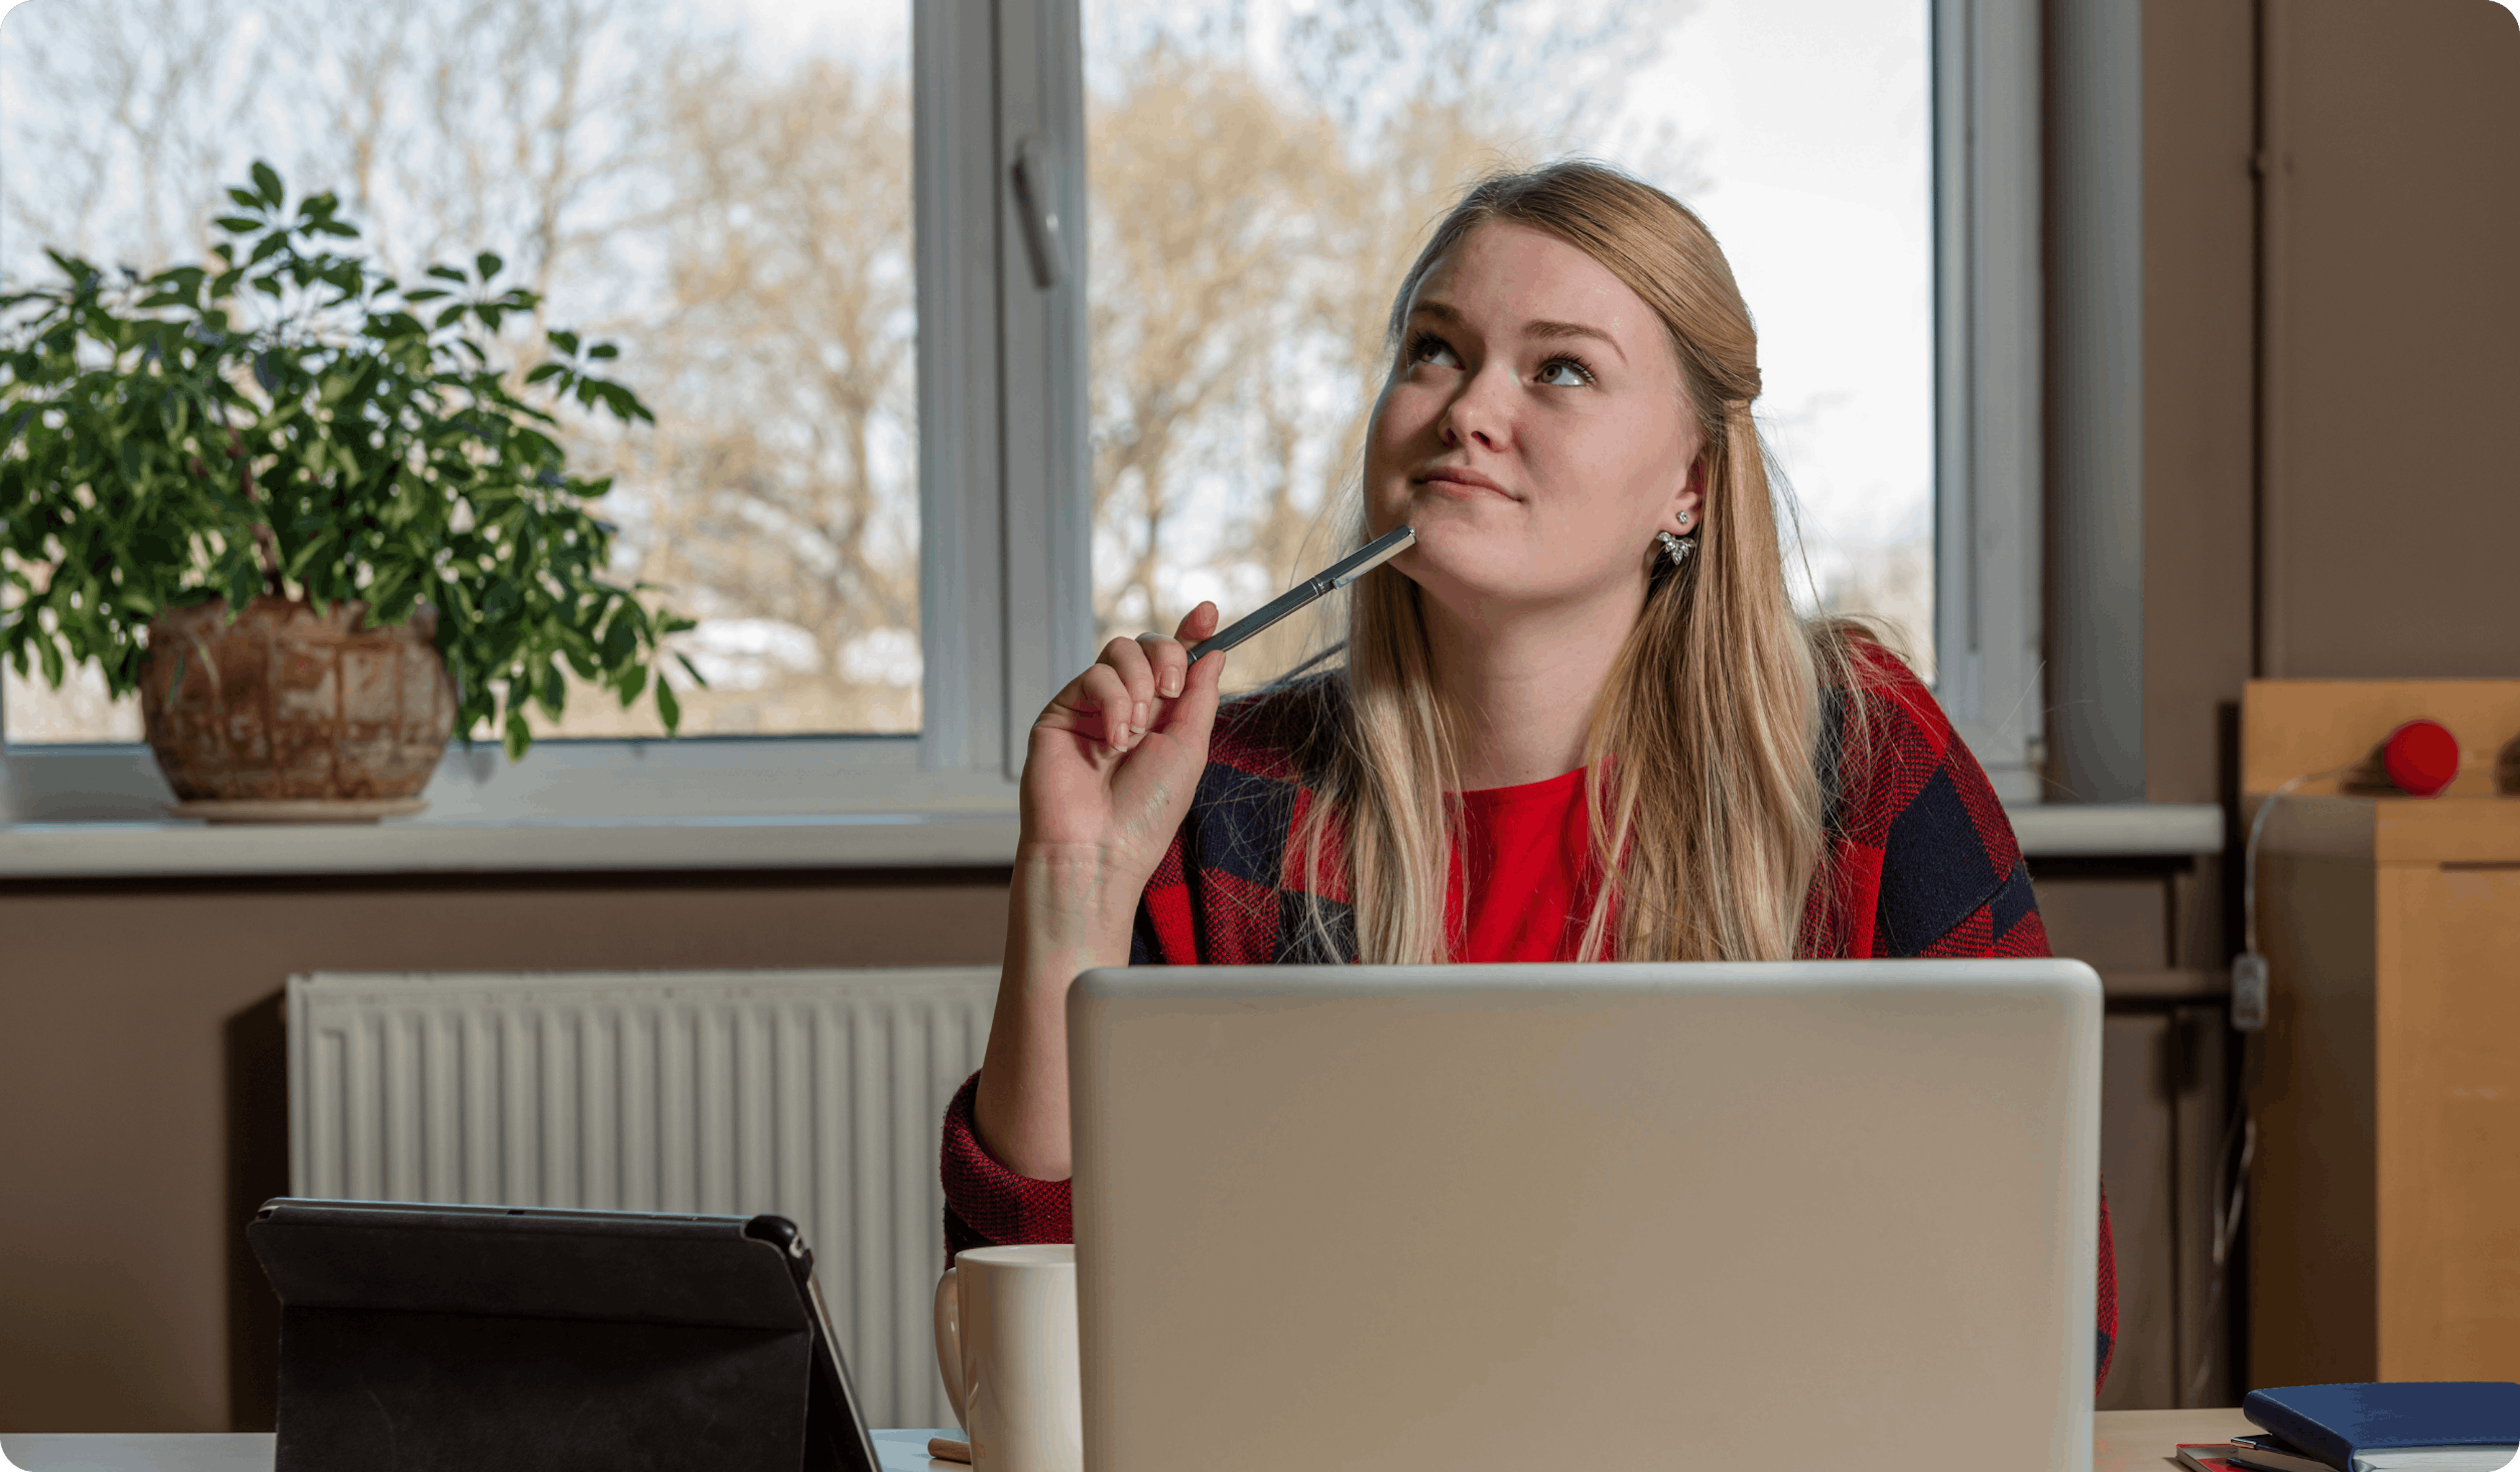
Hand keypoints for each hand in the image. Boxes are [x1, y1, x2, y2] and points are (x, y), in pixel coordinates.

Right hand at [1018, 601, 1226, 910]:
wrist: (1098, 848)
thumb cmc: (1144, 813)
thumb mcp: (1190, 749)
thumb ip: (1200, 697)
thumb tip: (1214, 651)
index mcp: (1164, 717)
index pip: (1178, 661)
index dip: (1193, 632)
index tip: (1209, 612)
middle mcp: (1129, 707)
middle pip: (1149, 645)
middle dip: (1168, 657)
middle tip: (1170, 694)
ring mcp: (1094, 707)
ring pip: (1120, 651)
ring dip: (1140, 684)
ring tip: (1136, 732)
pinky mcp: (1063, 711)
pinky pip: (1094, 676)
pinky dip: (1113, 702)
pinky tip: (1113, 740)